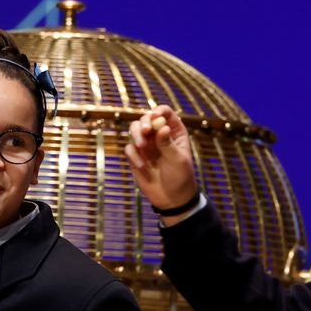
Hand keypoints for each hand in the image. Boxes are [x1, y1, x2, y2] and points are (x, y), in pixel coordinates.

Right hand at [124, 106, 197, 225]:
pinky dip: (133, 155)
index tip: (155, 117)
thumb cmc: (180, 177)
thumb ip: (167, 143)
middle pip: (146, 119)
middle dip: (144, 122)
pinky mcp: (136, 157)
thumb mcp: (178, 160)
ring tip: (141, 146)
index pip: (166, 113)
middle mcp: (159, 135)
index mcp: (174, 131)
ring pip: (135, 130)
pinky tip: (142, 166)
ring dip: (135, 134)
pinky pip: (129, 148)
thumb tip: (161, 127)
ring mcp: (147, 145)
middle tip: (145, 131)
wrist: (172, 199)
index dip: (159, 111)